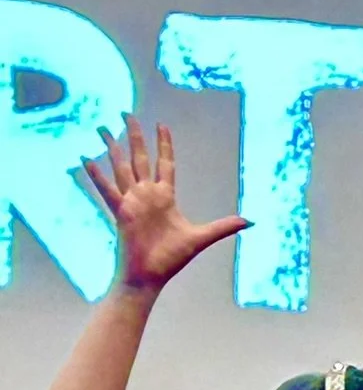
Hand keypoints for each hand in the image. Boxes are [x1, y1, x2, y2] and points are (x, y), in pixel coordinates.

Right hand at [83, 116, 248, 292]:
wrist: (151, 275)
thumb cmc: (172, 258)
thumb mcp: (202, 237)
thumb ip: (224, 227)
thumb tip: (251, 221)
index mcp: (165, 197)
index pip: (165, 163)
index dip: (164, 144)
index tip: (162, 125)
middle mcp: (147, 195)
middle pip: (140, 158)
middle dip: (135, 136)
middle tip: (127, 113)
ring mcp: (132, 201)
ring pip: (121, 167)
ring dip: (112, 148)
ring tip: (102, 128)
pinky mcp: (121, 212)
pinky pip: (107, 190)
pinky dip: (96, 175)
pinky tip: (85, 159)